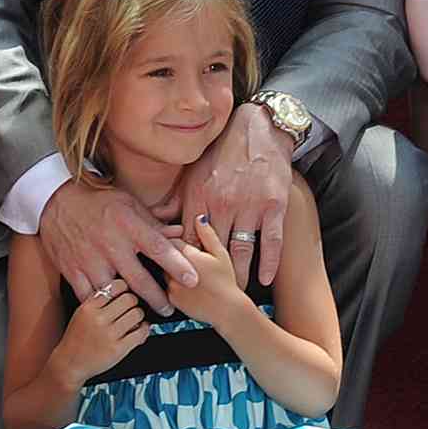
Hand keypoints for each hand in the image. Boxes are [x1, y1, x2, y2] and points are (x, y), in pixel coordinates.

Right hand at [39, 181, 195, 316]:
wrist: (54, 200)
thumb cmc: (98, 201)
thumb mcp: (129, 204)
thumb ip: (155, 223)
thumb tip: (180, 233)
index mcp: (128, 227)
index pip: (159, 248)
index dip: (177, 265)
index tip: (193, 280)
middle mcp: (110, 246)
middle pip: (139, 279)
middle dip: (158, 298)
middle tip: (169, 309)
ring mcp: (90, 260)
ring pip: (114, 292)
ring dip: (129, 305)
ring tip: (141, 314)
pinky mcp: (73, 271)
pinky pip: (89, 297)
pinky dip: (102, 307)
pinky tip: (113, 312)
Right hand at [49, 279, 149, 385]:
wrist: (68, 364)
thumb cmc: (76, 339)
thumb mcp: (81, 314)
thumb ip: (99, 301)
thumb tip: (126, 289)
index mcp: (88, 307)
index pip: (116, 286)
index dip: (125, 289)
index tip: (126, 293)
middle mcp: (98, 319)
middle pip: (130, 298)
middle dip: (133, 303)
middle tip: (130, 310)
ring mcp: (109, 334)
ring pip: (137, 314)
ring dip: (139, 317)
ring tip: (133, 322)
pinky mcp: (118, 349)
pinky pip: (141, 332)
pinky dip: (144, 330)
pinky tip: (138, 331)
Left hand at [166, 214, 248, 329]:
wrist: (227, 310)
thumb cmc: (227, 281)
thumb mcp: (221, 254)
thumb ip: (208, 234)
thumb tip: (199, 218)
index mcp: (187, 255)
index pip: (170, 239)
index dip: (177, 239)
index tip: (183, 242)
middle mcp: (175, 270)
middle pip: (164, 255)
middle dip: (173, 255)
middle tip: (189, 259)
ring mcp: (171, 285)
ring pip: (164, 271)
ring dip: (173, 270)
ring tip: (190, 273)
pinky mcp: (171, 299)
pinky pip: (167, 287)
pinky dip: (175, 285)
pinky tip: (190, 286)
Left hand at [170, 104, 293, 288]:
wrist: (259, 130)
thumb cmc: (223, 153)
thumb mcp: (193, 174)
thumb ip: (176, 200)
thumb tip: (153, 220)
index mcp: (200, 198)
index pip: (189, 239)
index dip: (185, 263)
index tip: (182, 282)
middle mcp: (223, 204)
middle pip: (214, 251)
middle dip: (211, 277)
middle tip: (208, 298)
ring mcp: (250, 206)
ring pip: (242, 250)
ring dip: (239, 276)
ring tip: (236, 294)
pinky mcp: (274, 206)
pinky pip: (271, 241)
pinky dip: (268, 263)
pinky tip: (264, 279)